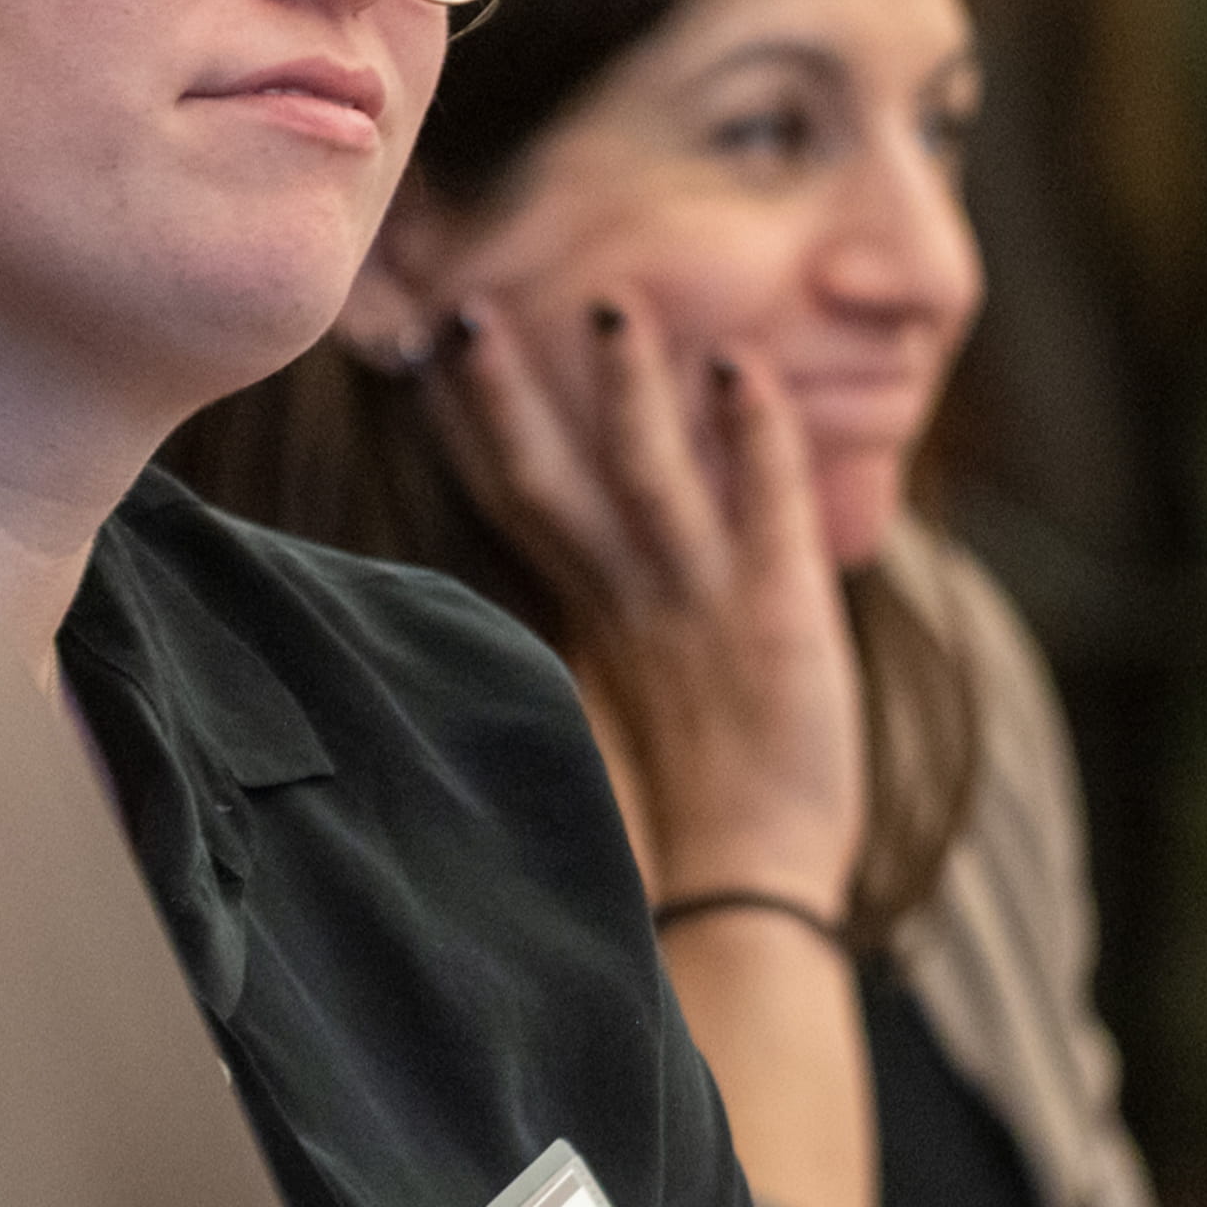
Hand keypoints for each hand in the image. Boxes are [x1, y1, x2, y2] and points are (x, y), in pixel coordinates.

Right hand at [419, 293, 865, 912]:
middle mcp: (626, 603)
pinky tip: (745, 369)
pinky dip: (756, 438)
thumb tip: (568, 553)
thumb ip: (596, 623)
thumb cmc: (683, 812)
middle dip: (506, 396)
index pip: (513, 499)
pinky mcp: (780, 623)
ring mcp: (698, 610)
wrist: (750, 900)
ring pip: (648, 481)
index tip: (426, 343)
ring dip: (628, 392)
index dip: (471, 421)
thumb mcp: (619, 702)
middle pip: (546, 483)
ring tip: (612, 309)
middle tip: (465, 307)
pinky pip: (765, 513)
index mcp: (581, 617)